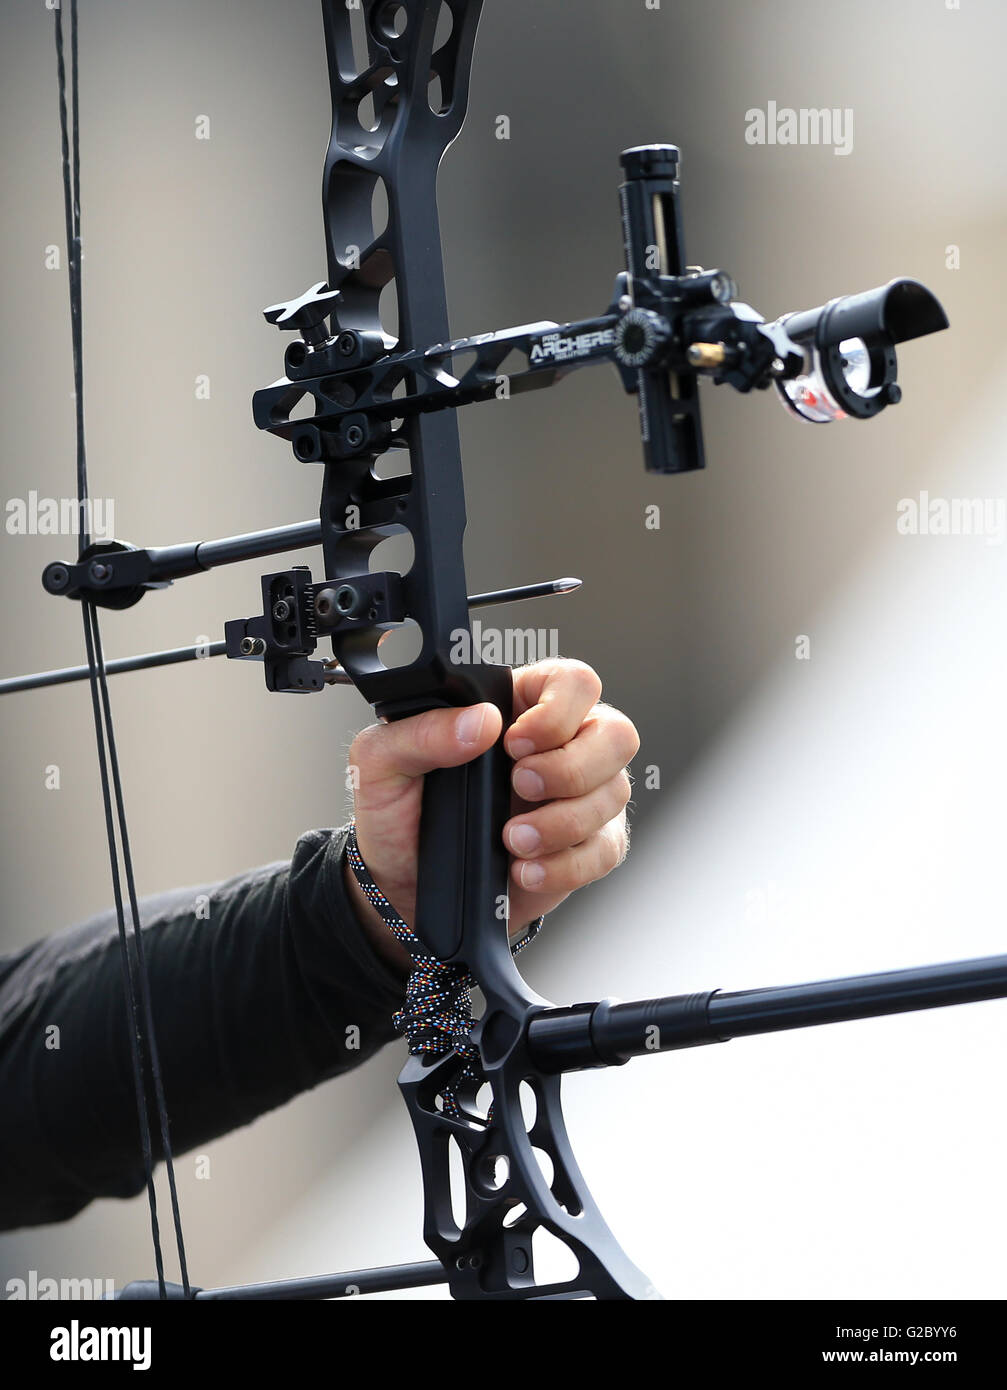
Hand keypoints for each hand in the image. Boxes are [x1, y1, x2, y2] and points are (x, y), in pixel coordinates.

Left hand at [343, 658, 638, 973]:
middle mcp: (561, 744)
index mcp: (517, 705)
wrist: (401, 884)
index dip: (558, 710)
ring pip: (615, 793)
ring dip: (563, 822)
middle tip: (521, 787)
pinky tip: (524, 869)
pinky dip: (566, 865)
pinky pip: (605, 850)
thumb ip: (422, 731)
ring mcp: (579, 795)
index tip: (515, 742)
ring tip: (512, 839)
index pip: (573, 682)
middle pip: (616, 733)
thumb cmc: (397, 812)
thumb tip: (481, 721)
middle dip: (572, 767)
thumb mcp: (382, 762)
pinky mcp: (585, 846)